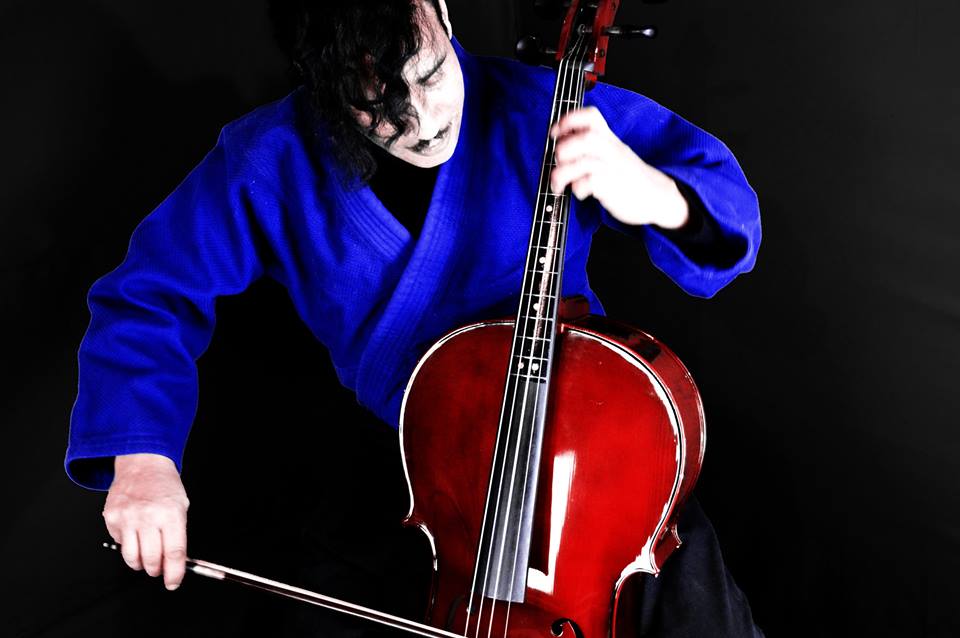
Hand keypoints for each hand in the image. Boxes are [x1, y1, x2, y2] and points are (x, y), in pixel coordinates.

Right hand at [102, 453, 189, 589]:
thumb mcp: (181, 506)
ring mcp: (127, 518)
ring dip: (140, 563)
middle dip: (157, 570)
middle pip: (152, 559)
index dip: (174, 573)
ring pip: (132, 558)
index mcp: (171, 514)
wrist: (142, 463)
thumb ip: (178, 535)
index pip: (174, 553)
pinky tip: (134, 532)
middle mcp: (148, 516)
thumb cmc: (164, 485)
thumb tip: (174, 564)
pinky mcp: (111, 518)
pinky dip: (127, 545)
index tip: (173, 582)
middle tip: (159, 568)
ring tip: (146, 556)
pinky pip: (119, 544)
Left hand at [549, 106, 689, 229]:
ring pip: (582, 163)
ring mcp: (612, 168)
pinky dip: (577, 189)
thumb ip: (591, 146)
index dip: (570, 119)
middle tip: (558, 161)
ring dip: (562, 174)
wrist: (656, 195)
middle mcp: (611, 150)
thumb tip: (559, 145)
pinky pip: (588, 184)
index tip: (555, 131)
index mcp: (609, 138)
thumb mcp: (613, 152)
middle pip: (585, 139)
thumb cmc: (628, 175)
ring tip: (558, 183)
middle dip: (563, 149)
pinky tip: (580, 193)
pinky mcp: (611, 187)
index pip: (591, 117)